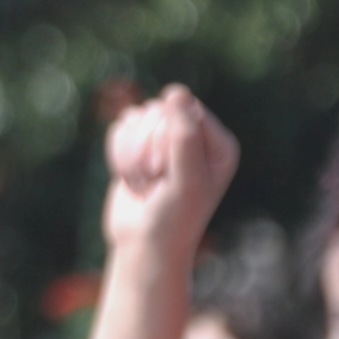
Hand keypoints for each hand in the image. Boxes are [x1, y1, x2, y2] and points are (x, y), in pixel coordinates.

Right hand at [102, 85, 238, 256]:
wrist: (144, 245)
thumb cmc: (173, 218)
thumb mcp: (186, 181)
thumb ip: (185, 137)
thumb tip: (176, 92)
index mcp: (219, 143)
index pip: (184, 110)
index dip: (166, 135)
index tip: (167, 171)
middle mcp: (196, 138)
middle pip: (158, 110)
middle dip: (147, 144)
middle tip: (154, 180)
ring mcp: (167, 141)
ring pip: (136, 117)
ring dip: (131, 151)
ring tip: (143, 181)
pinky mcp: (142, 145)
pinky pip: (121, 128)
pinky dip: (119, 153)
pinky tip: (130, 177)